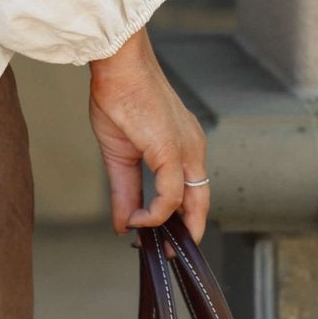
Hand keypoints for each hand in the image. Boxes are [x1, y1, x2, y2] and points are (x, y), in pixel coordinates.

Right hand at [88, 27, 209, 245]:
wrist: (117, 65)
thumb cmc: (118, 95)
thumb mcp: (119, 152)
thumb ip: (124, 190)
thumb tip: (122, 223)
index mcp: (185, 145)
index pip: (190, 192)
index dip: (177, 218)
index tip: (157, 235)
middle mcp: (194, 149)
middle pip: (199, 203)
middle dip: (184, 233)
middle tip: (165, 253)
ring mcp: (187, 151)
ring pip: (192, 204)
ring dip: (172, 229)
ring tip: (148, 241)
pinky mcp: (173, 152)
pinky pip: (171, 196)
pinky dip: (155, 214)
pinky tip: (136, 219)